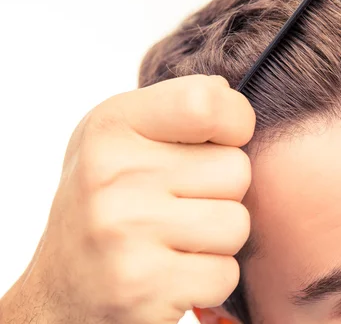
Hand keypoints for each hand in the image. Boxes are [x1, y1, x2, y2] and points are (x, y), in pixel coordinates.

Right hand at [1, 75, 254, 323]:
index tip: (220, 141)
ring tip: (177, 240)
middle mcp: (113, 174)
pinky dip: (210, 280)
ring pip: (237, 224)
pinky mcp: (144, 286)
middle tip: (180, 207)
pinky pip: (226, 274)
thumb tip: (225, 90)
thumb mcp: (121, 142)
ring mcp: (126, 232)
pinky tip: (174, 274)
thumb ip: (173, 110)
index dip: (235, 123)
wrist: (64, 290)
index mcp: (111, 127)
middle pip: (236, 169)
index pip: (208, 103)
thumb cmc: (106, 207)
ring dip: (218, 240)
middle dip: (222, 193)